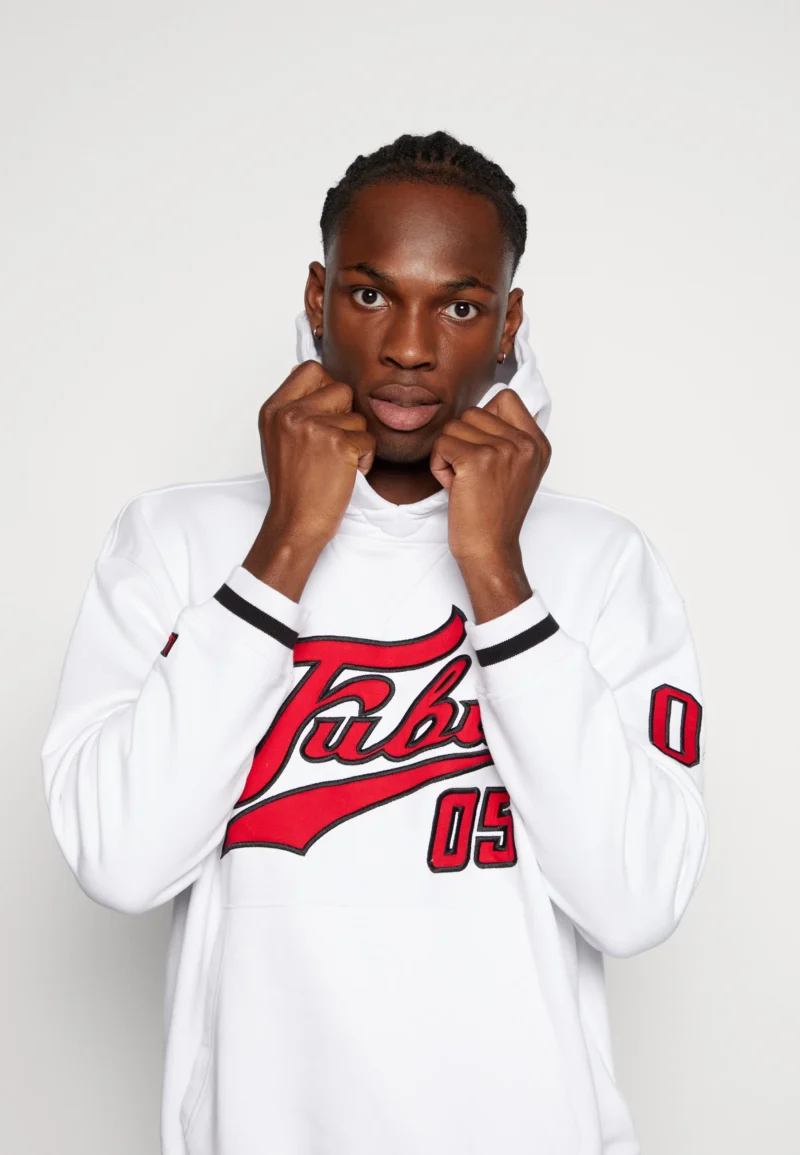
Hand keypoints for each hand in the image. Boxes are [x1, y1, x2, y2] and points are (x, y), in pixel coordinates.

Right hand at [243, 361, 375, 597]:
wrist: (294, 523)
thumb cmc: (292, 485)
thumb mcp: (278, 438)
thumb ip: (294, 407)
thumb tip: (312, 373)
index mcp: (273, 408)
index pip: (310, 369)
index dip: (326, 388)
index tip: (326, 414)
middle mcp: (290, 413)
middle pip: (341, 389)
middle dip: (345, 416)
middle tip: (332, 445)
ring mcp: (314, 427)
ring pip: (358, 417)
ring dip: (356, 441)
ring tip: (336, 464)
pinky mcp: (338, 444)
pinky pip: (369, 440)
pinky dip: (365, 459)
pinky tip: (346, 474)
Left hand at [429, 388, 550, 566]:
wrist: (490, 550)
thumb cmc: (495, 515)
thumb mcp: (518, 471)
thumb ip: (510, 439)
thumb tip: (487, 406)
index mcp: (538, 444)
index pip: (505, 397)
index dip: (484, 418)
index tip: (482, 448)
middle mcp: (525, 444)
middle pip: (474, 411)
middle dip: (463, 439)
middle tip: (471, 472)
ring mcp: (503, 450)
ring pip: (455, 425)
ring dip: (449, 452)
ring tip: (463, 480)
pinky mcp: (477, 460)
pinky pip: (442, 443)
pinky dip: (438, 465)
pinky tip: (453, 486)